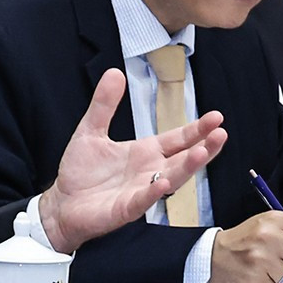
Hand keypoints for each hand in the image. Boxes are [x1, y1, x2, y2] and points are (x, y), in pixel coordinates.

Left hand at [35, 70, 227, 252]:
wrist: (61, 203)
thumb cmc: (81, 172)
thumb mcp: (91, 130)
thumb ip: (104, 104)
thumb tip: (114, 73)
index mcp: (146, 152)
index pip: (178, 139)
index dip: (197, 129)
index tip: (216, 117)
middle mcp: (150, 172)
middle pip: (183, 158)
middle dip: (204, 147)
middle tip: (221, 133)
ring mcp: (141, 191)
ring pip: (172, 179)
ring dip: (188, 167)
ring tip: (201, 152)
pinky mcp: (126, 209)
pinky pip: (144, 200)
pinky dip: (154, 191)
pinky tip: (165, 181)